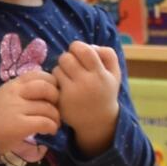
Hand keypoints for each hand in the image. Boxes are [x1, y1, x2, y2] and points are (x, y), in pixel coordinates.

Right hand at [0, 73, 59, 158]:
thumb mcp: (7, 95)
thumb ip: (24, 89)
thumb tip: (49, 89)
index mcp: (14, 84)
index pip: (39, 75)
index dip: (51, 83)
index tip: (51, 94)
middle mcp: (16, 94)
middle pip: (47, 88)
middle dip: (56, 98)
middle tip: (55, 108)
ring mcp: (17, 109)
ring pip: (48, 108)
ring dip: (56, 117)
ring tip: (53, 123)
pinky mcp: (20, 125)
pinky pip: (45, 122)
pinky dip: (52, 127)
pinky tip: (50, 131)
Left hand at [54, 40, 120, 155]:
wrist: (97, 120)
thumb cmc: (105, 91)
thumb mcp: (114, 73)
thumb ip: (107, 54)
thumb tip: (89, 46)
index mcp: (100, 74)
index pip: (84, 50)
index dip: (77, 46)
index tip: (78, 51)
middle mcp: (86, 83)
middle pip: (66, 58)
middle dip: (67, 57)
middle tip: (71, 63)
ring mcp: (71, 93)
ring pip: (57, 69)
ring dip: (60, 68)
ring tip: (68, 74)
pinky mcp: (60, 101)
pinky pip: (52, 82)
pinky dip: (55, 80)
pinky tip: (63, 84)